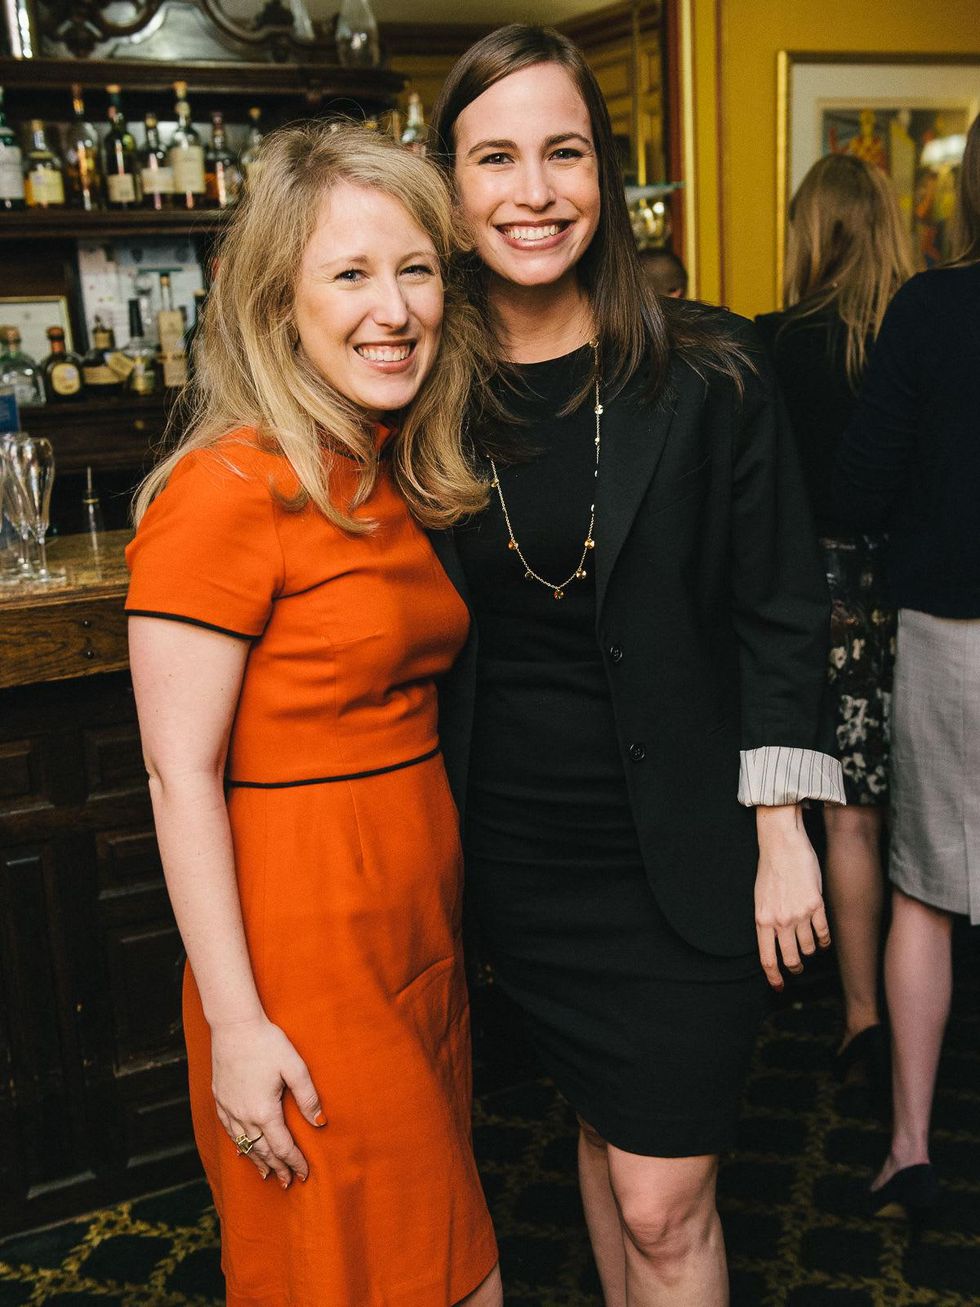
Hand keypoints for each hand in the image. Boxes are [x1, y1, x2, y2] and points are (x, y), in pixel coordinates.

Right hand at [210, 1015, 323, 1186]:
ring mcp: (229, 1109)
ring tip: (267, 1174)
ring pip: (244, 1145)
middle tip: (288, 1182)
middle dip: (277, 1168)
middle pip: (263, 1151)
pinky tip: (242, 1149)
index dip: (295, 1162)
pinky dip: (238, 1145)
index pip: (283, 1147)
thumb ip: (308, 1097)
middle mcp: (244, 1116)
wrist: (234, 1026)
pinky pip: (229, 1131)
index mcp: (264, 1111)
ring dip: (257, 1161)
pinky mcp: (219, 1100)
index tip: (305, 1174)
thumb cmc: (267, 1043)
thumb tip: (320, 1122)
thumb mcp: (294, 1067)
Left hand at [754, 804, 830, 989]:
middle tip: (797, 966)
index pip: (767, 958)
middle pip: (790, 958)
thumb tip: (773, 941)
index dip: (774, 976)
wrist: (783, 845)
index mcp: (762, 919)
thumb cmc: (770, 869)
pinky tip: (822, 939)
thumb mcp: (760, 898)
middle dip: (795, 966)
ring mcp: (799, 914)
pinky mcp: (817, 905)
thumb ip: (767, 920)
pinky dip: (824, 940)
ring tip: (809, 945)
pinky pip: (823, 934)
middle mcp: (780, 920)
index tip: (779, 985)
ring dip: (810, 950)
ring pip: (809, 948)